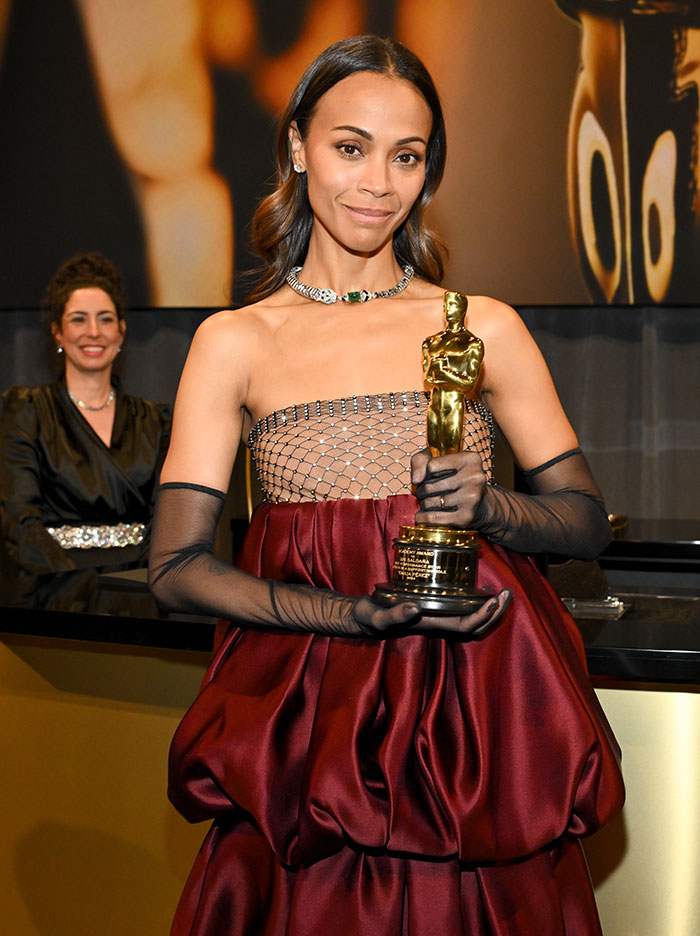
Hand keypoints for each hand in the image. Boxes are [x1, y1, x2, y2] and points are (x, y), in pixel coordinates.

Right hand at [352, 588, 511, 637]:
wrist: (363, 619)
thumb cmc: (369, 617)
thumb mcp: (377, 615)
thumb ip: (394, 615)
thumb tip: (413, 609)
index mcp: (429, 626)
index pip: (463, 626)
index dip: (481, 616)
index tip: (492, 600)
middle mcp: (437, 625)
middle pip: (475, 627)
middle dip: (494, 614)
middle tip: (508, 594)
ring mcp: (437, 619)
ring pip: (472, 621)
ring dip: (489, 611)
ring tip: (502, 593)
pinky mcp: (434, 611)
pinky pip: (462, 612)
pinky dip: (476, 604)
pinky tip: (479, 591)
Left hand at [411, 448, 486, 527]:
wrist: (479, 506)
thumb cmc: (455, 479)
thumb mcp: (439, 460)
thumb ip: (420, 460)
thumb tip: (416, 479)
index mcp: (470, 458)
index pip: (431, 466)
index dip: (426, 473)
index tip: (432, 476)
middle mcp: (474, 477)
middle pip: (429, 485)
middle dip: (422, 490)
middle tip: (426, 492)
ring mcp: (472, 497)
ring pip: (429, 502)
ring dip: (423, 504)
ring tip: (428, 503)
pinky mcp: (466, 516)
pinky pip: (433, 518)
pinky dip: (422, 518)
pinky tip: (422, 516)